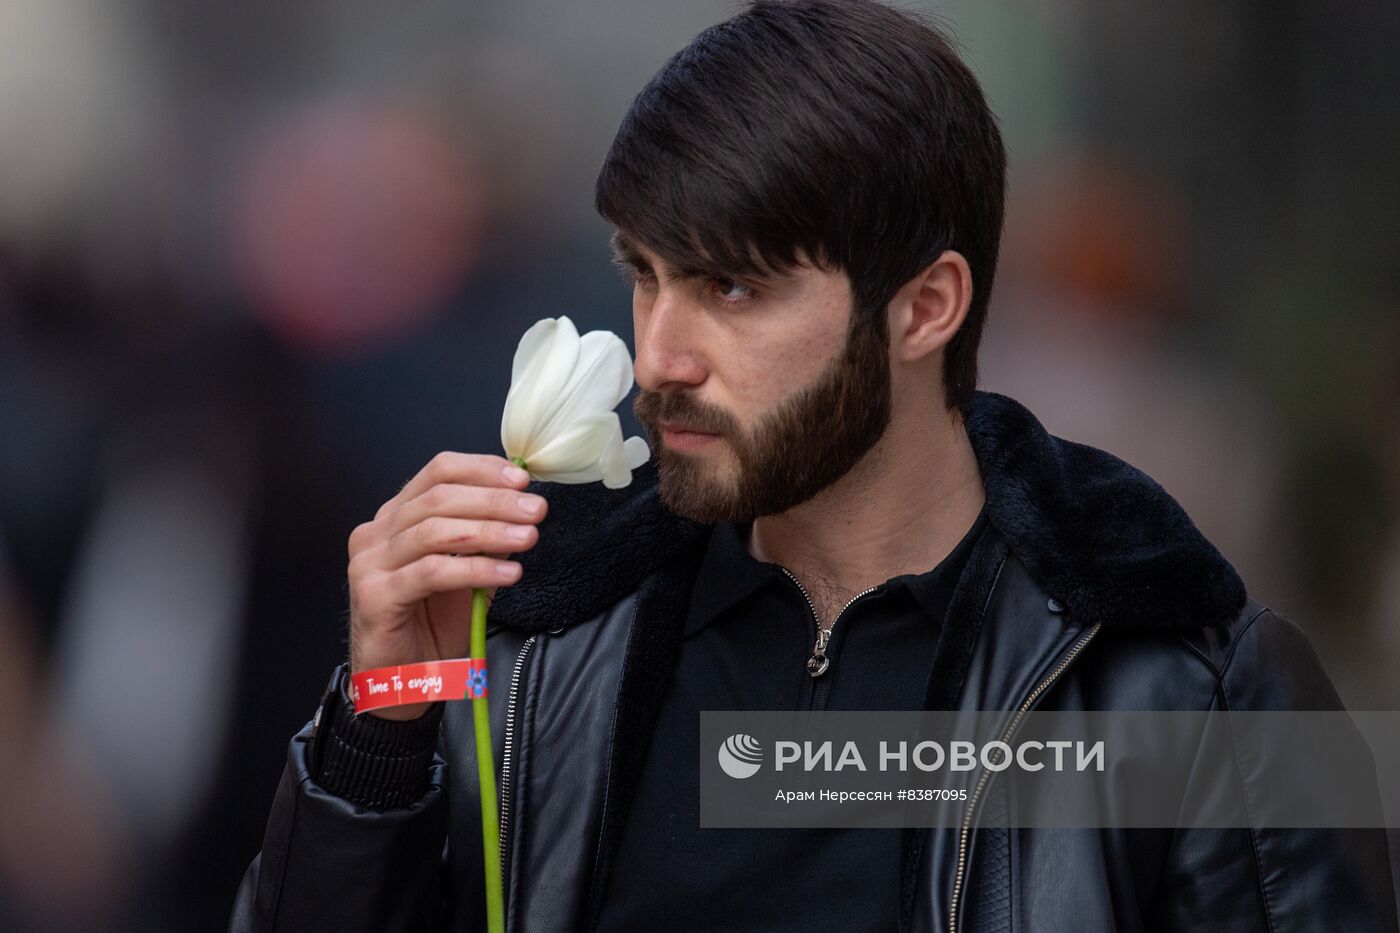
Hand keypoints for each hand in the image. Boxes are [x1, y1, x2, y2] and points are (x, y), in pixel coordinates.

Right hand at [346, 452, 545, 719]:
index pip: (437, 473)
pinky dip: (475, 570)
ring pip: (435, 532)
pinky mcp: (375, 595)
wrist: (404, 679)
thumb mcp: (465, 571)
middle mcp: (376, 533)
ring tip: (528, 539)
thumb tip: (523, 507)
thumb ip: (483, 539)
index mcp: (396, 517)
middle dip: (494, 501)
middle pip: (438, 498)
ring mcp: (370, 563)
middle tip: (535, 510)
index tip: (522, 479)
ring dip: (490, 532)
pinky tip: (507, 572)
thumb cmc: (432, 624)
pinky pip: (432, 572)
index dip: (481, 470)